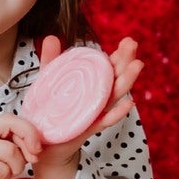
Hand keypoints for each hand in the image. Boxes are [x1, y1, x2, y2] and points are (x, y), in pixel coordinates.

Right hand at [0, 112, 43, 178]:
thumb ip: (6, 144)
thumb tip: (34, 146)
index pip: (11, 118)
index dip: (29, 131)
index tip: (36, 148)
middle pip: (15, 129)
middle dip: (28, 147)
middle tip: (29, 160)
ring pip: (12, 152)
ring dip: (14, 168)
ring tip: (1, 174)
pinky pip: (2, 169)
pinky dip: (2, 178)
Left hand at [32, 34, 141, 165]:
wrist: (41, 141)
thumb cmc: (50, 110)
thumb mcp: (50, 81)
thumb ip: (51, 60)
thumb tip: (51, 37)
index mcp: (92, 86)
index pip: (110, 68)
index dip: (120, 56)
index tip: (128, 41)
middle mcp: (98, 99)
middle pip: (116, 78)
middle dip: (126, 61)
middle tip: (132, 44)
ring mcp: (95, 113)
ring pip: (114, 97)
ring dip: (127, 82)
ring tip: (137, 66)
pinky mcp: (88, 128)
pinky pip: (105, 121)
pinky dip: (117, 113)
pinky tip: (128, 103)